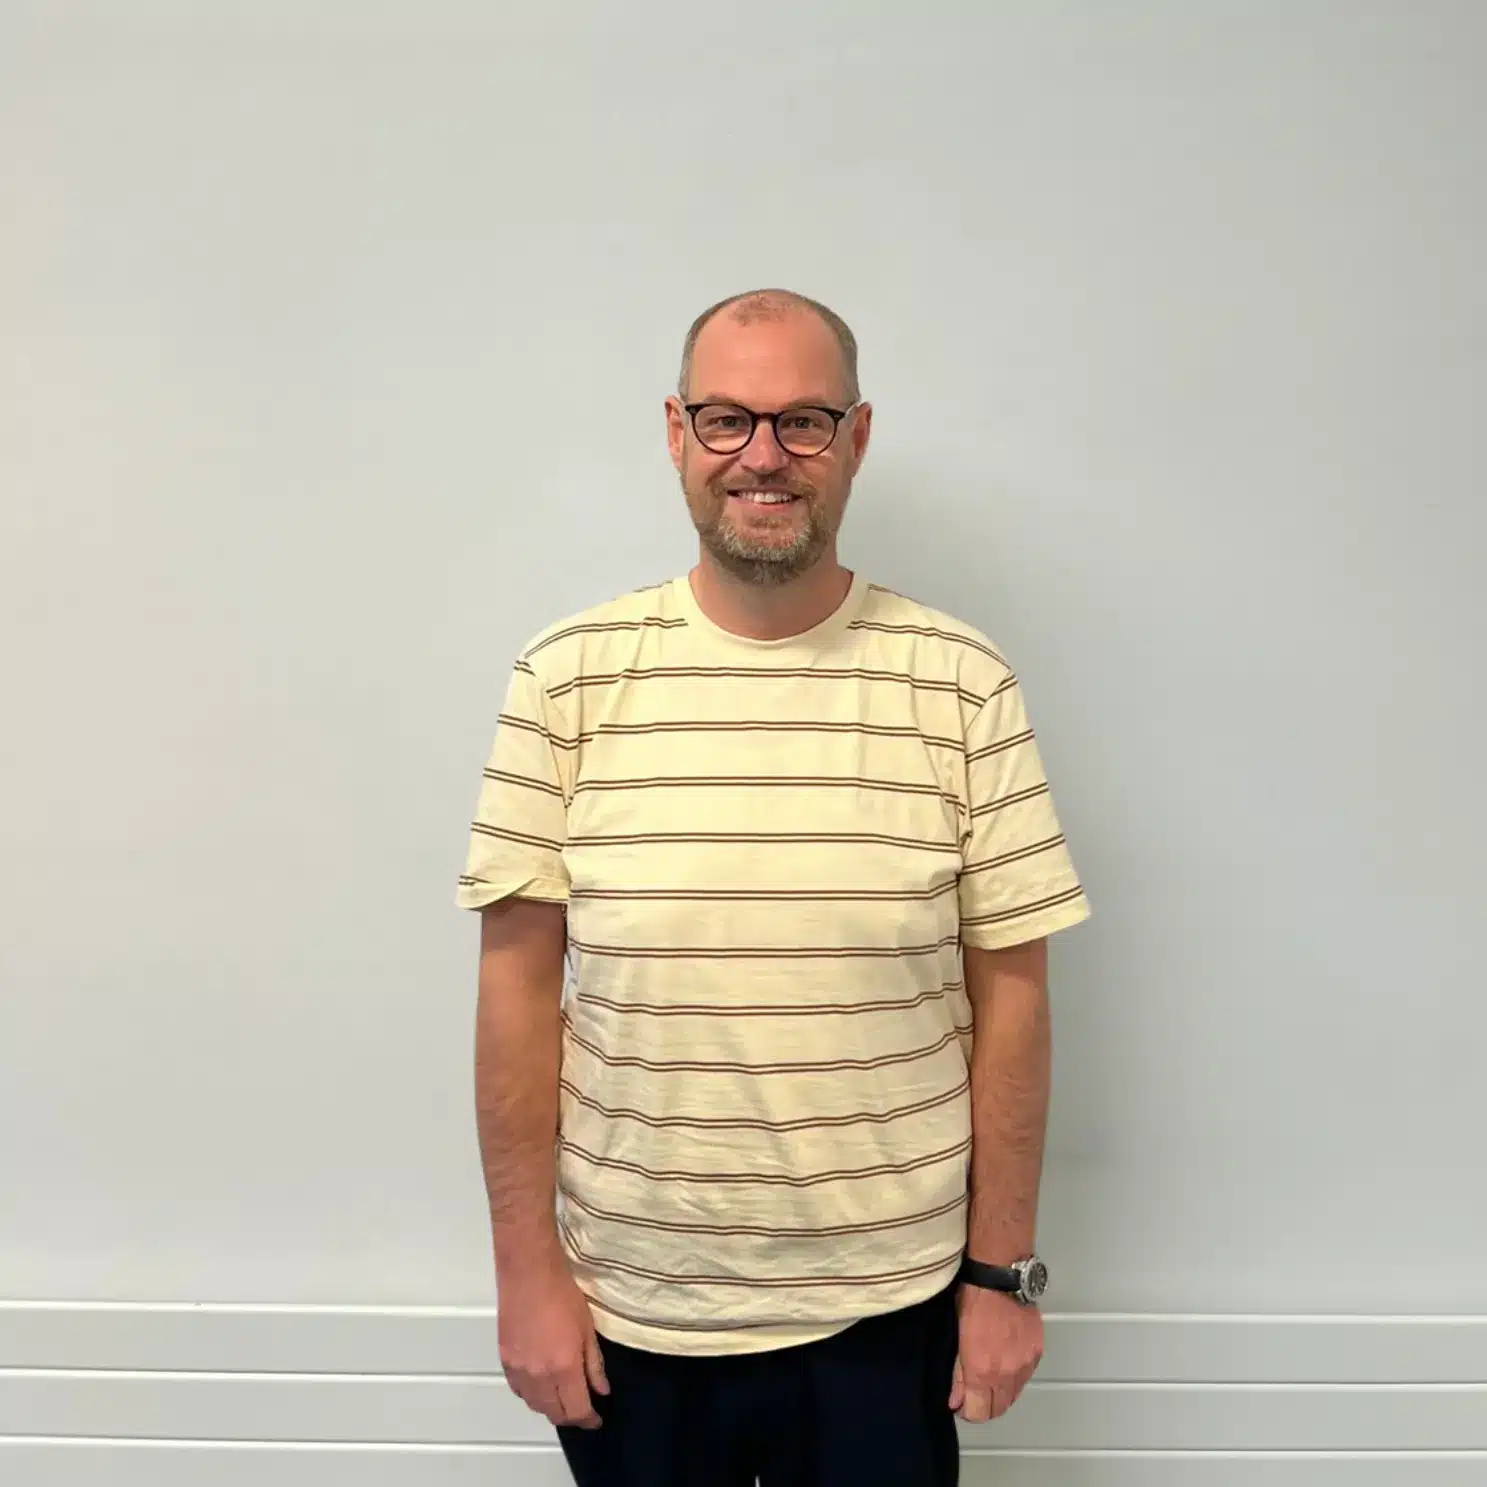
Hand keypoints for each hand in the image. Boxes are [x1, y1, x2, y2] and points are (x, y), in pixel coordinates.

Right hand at [497, 1256, 609, 1429]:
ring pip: (535, 1405)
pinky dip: (531, 1394)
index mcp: (563, 1368)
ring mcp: (518, 1369)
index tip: (596, 1419)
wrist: (529, 1272)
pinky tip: (540, 1384)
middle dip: (571, 1416)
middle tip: (583, 1409)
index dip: (589, 1419)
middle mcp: (538, 1376)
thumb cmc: (562, 1293)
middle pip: (554, 1413)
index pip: (576, 1410)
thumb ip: (594, 1364)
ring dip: (551, 1407)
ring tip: (563, 1397)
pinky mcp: (504, 1359)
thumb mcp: (587, 1328)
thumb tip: (601, 1389)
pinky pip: (518, 1390)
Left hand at [947, 1283, 1043, 1421]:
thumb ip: (957, 1374)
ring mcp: (1026, 1364)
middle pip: (998, 1409)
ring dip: (1000, 1391)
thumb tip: (955, 1401)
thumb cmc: (972, 1300)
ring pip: (1013, 1394)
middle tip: (972, 1390)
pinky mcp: (1037, 1352)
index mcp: (983, 1371)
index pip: (979, 1413)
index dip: (967, 1410)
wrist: (1001, 1277)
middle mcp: (1008, 1374)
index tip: (961, 1401)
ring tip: (988, 1372)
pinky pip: (1025, 1376)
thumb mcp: (956, 1336)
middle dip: (984, 1405)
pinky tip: (1004, 1359)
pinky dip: (1014, 1375)